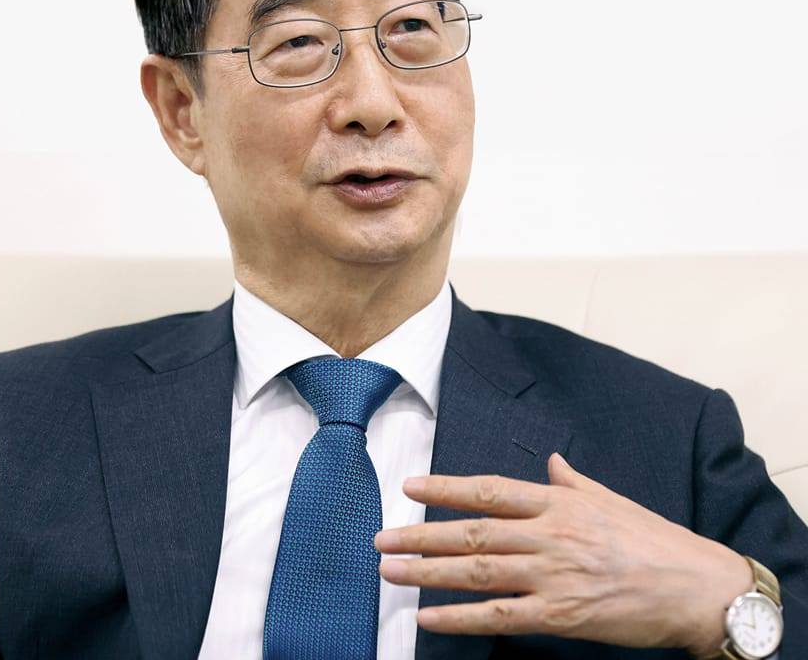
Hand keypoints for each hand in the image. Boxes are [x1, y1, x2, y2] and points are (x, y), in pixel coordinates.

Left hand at [374, 453, 753, 656]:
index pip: (489, 489)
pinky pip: (501, 617)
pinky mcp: (562, 616)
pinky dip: (461, 618)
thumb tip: (550, 461)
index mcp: (558, 502)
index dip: (446, 487)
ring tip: (391, 570)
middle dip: (422, 534)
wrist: (696, 587)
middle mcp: (549, 535)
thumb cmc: (652, 539)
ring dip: (429, 571)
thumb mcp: (609, 499)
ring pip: (479, 571)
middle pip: (473, 531)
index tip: (411, 485)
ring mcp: (554, 576)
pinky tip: (429, 616)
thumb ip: (571, 481)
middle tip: (383, 538)